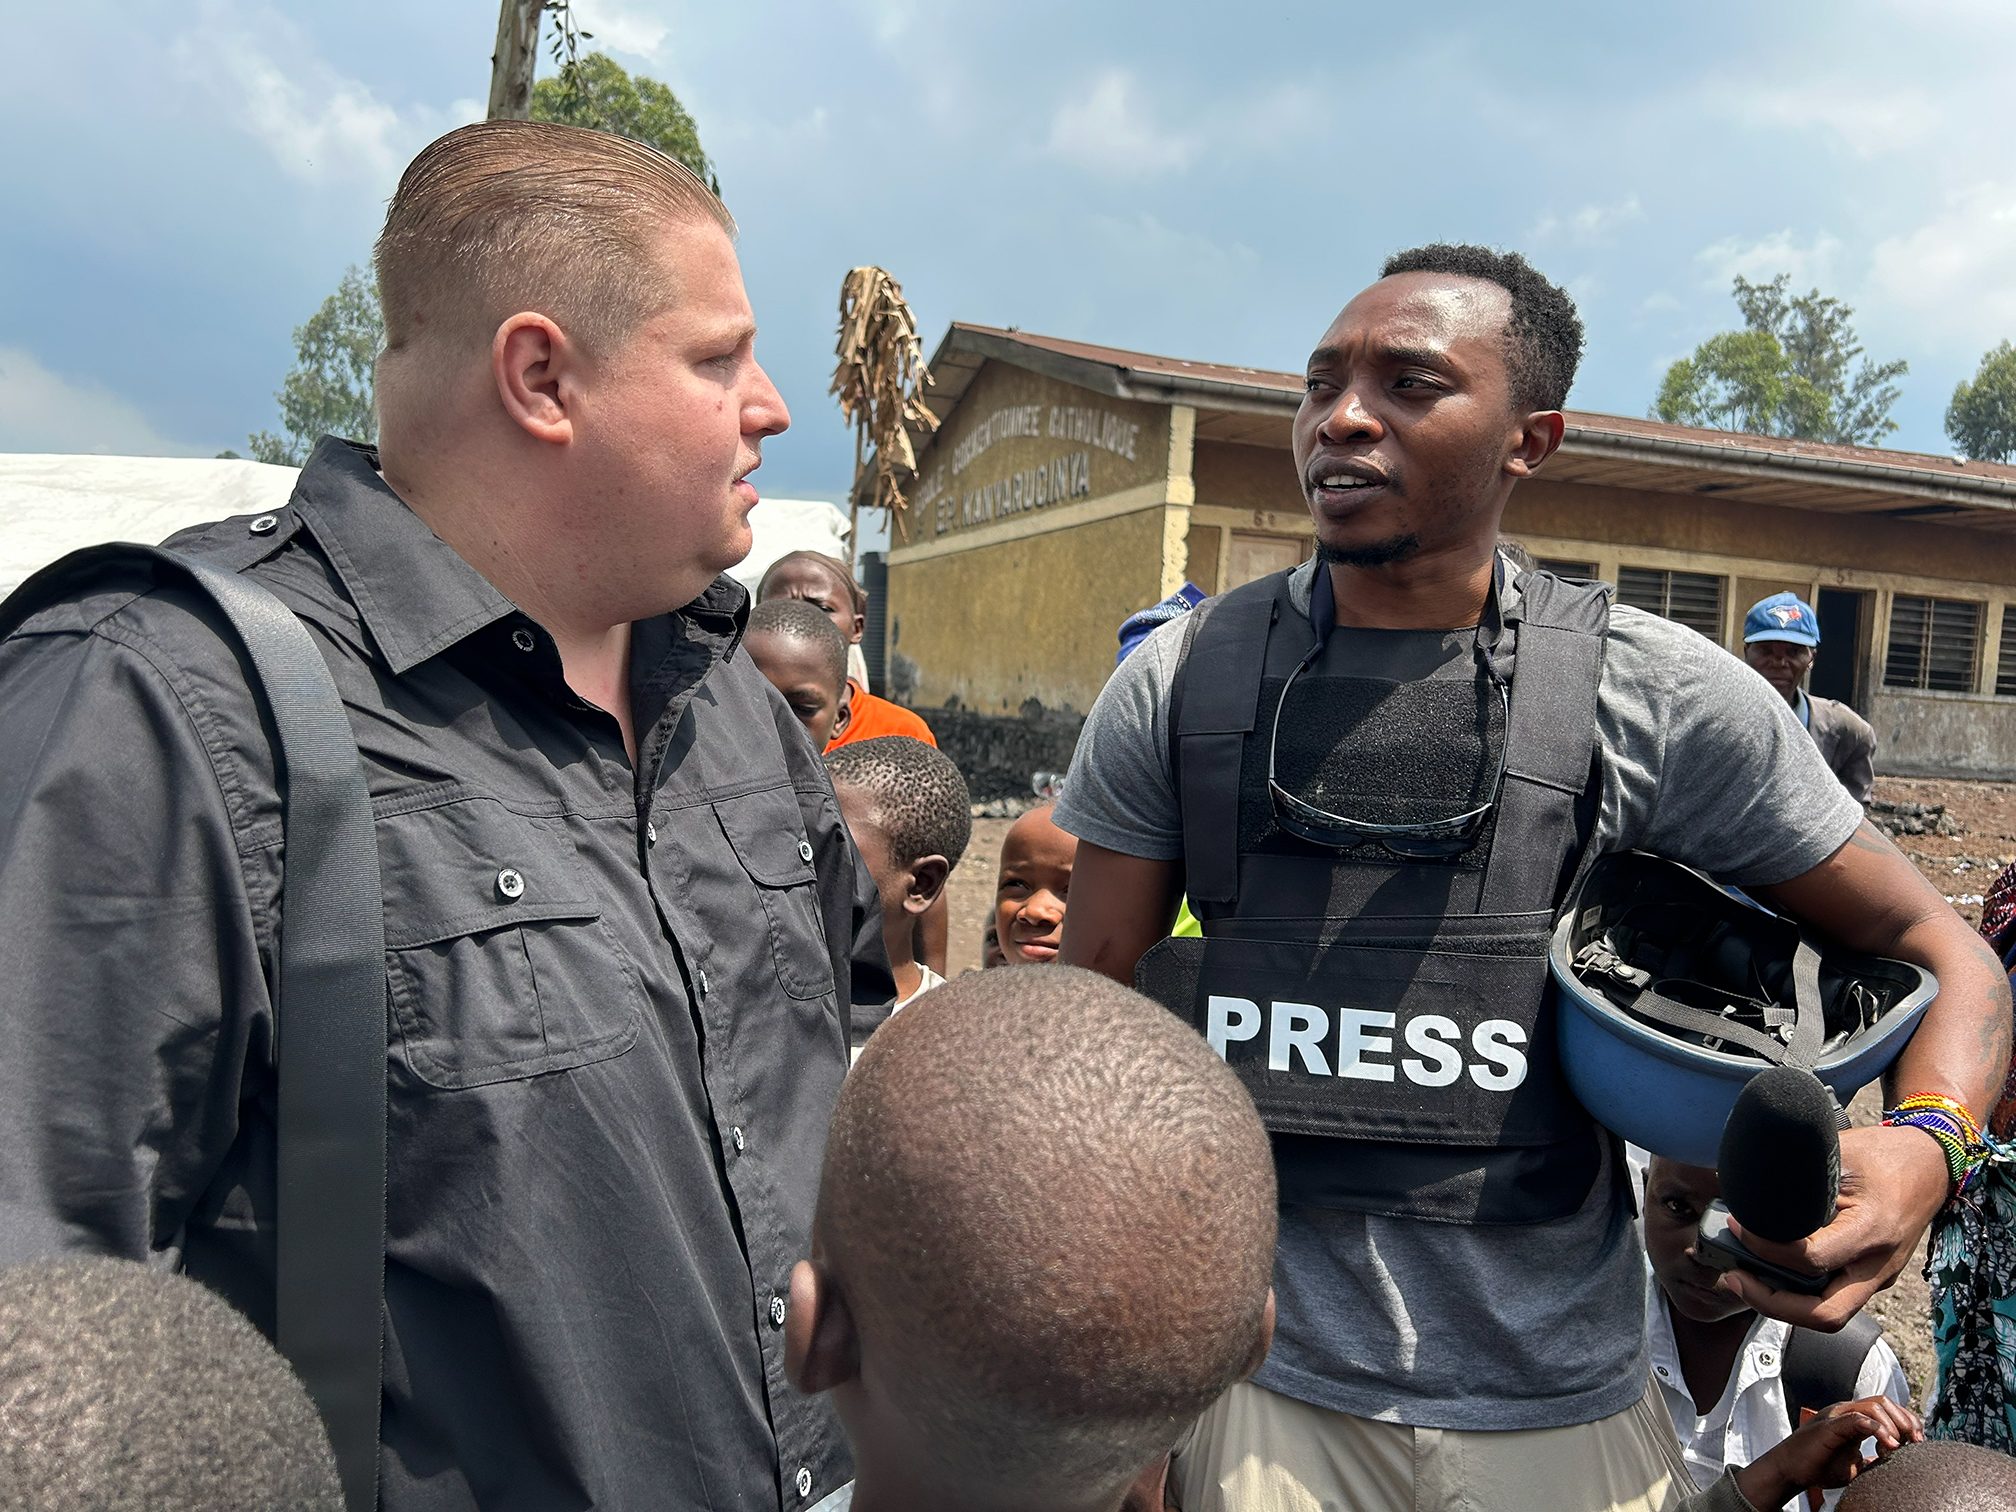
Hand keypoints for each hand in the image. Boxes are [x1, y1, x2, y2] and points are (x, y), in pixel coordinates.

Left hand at [1718, 1124, 1947, 1329]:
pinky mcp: (1873, 1276)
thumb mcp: (1840, 1153)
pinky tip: (1772, 1274)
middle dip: (1773, 1304)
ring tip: (1746, 1279)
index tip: (1737, 1227)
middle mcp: (1878, 1264)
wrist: (1931, 1164)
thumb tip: (1748, 1182)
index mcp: (1872, 1230)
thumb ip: (1800, 1174)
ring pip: (1831, 1314)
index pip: (1812, 1259)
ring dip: (1785, 1306)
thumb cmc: (1884, 1154)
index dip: (1766, 1249)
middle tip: (1735, 1278)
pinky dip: (1800, 1295)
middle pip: (1826, 1314)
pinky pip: (1835, 1299)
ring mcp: (1879, 1276)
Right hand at [1733, 1396, 1920, 1507]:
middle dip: (1906, 1421)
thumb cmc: (1817, 1465)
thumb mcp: (1854, 1464)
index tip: (1918, 1442)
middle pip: (1885, 1402)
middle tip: (1916, 1442)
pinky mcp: (1829, 1426)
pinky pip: (1857, 1419)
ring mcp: (1837, 1416)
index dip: (1907, 1421)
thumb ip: (1871, 1458)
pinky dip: (1877, 1428)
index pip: (1887, 1408)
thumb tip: (1891, 1463)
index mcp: (1853, 1418)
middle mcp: (1846, 1412)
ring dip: (1894, 1425)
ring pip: (1874, 1406)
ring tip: (1898, 1446)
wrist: (1790, 1469)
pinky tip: (1887, 1444)